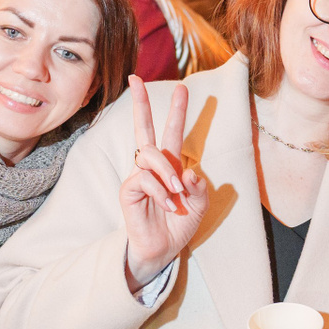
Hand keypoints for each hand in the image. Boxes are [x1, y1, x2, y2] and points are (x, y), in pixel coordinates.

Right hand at [118, 76, 209, 287]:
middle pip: (143, 128)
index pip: (171, 131)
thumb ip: (199, 187)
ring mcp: (138, 176)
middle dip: (141, 103)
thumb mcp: (200, 205)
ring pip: (149, 154)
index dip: (177, 110)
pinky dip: (161, 192)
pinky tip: (168, 205)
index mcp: (171, 163)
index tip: (183, 87)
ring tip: (178, 192)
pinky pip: (143, 179)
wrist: (164, 249)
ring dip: (167, 171)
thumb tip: (189, 171)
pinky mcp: (129, 190)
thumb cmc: (180, 224)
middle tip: (136, 79)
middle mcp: (152, 165)